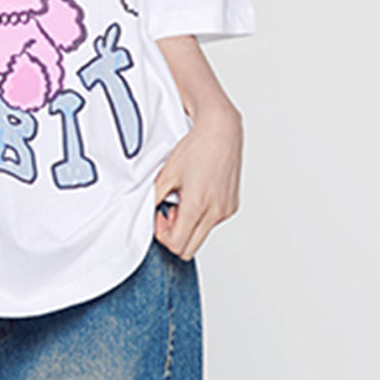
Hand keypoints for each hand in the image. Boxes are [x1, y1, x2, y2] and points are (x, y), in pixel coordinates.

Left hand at [152, 99, 243, 260]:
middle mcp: (216, 212)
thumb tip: (147, 213)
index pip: (177, 245)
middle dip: (174, 235)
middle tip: (168, 212)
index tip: (159, 216)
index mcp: (197, 206)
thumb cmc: (197, 147)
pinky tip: (196, 195)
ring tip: (183, 199)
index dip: (162, 235)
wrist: (222, 130)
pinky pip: (212, 223)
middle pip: (189, 248)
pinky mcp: (232, 206)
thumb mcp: (167, 174)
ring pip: (201, 235)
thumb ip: (154, 198)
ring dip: (188, 225)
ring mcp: (226, 210)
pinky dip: (201, 216)